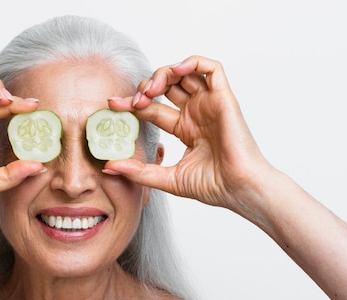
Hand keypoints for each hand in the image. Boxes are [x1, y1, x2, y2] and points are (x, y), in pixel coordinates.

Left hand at [107, 56, 272, 212]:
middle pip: (166, 86)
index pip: (152, 108)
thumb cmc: (213, 186)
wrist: (238, 189)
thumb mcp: (166, 178)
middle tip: (134, 100)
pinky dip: (191, 62)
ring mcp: (210, 104)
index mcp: (185, 128)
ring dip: (163, 73)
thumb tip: (108, 166)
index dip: (132, 103)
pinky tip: (175, 72)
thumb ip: (138, 171)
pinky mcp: (224, 98)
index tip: (113, 104)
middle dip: (146, 87)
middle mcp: (196, 113)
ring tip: (151, 89)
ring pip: (185, 72)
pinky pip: (211, 67)